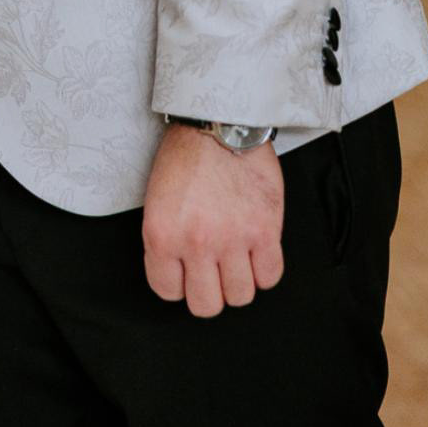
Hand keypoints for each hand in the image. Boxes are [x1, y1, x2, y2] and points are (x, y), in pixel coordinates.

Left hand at [142, 123, 284, 317]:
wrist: (219, 122)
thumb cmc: (186, 156)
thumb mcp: (157, 200)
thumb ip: (167, 240)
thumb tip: (179, 273)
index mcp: (161, 234)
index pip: (167, 291)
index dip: (178, 283)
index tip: (185, 272)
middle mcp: (196, 243)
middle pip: (206, 305)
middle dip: (209, 291)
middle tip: (212, 271)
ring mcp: (233, 239)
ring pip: (240, 296)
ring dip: (238, 281)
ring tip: (236, 258)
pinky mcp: (265, 231)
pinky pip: (270, 277)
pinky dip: (264, 269)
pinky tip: (256, 251)